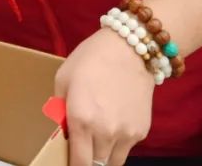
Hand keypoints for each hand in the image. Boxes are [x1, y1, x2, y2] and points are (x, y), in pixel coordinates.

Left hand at [55, 28, 153, 165]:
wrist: (129, 49)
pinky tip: (114, 125)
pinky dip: (118, 145)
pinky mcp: (141, 131)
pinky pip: (126, 148)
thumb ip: (60, 110)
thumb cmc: (91, 60)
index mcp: (81, 120)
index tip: (68, 161)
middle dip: (87, 161)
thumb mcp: (63, 80)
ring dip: (103, 157)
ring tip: (96, 141)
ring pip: (112, 162)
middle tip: (81, 149)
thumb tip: (62, 132)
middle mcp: (105, 133)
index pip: (78, 163)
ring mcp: (126, 134)